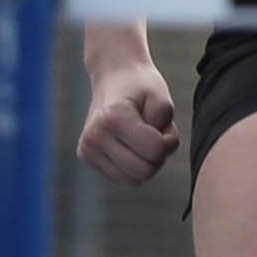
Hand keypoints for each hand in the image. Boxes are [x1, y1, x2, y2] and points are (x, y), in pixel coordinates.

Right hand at [74, 34, 182, 185]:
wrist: (114, 77)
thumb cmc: (142, 87)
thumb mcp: (162, 98)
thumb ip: (165, 124)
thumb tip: (154, 156)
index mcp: (113, 119)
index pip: (156, 151)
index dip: (169, 140)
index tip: (165, 125)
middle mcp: (94, 136)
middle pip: (145, 171)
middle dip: (159, 155)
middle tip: (156, 132)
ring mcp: (87, 149)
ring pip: (134, 180)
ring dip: (147, 161)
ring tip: (144, 137)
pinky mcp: (87, 157)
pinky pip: (124, 178)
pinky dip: (135, 165)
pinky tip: (131, 144)